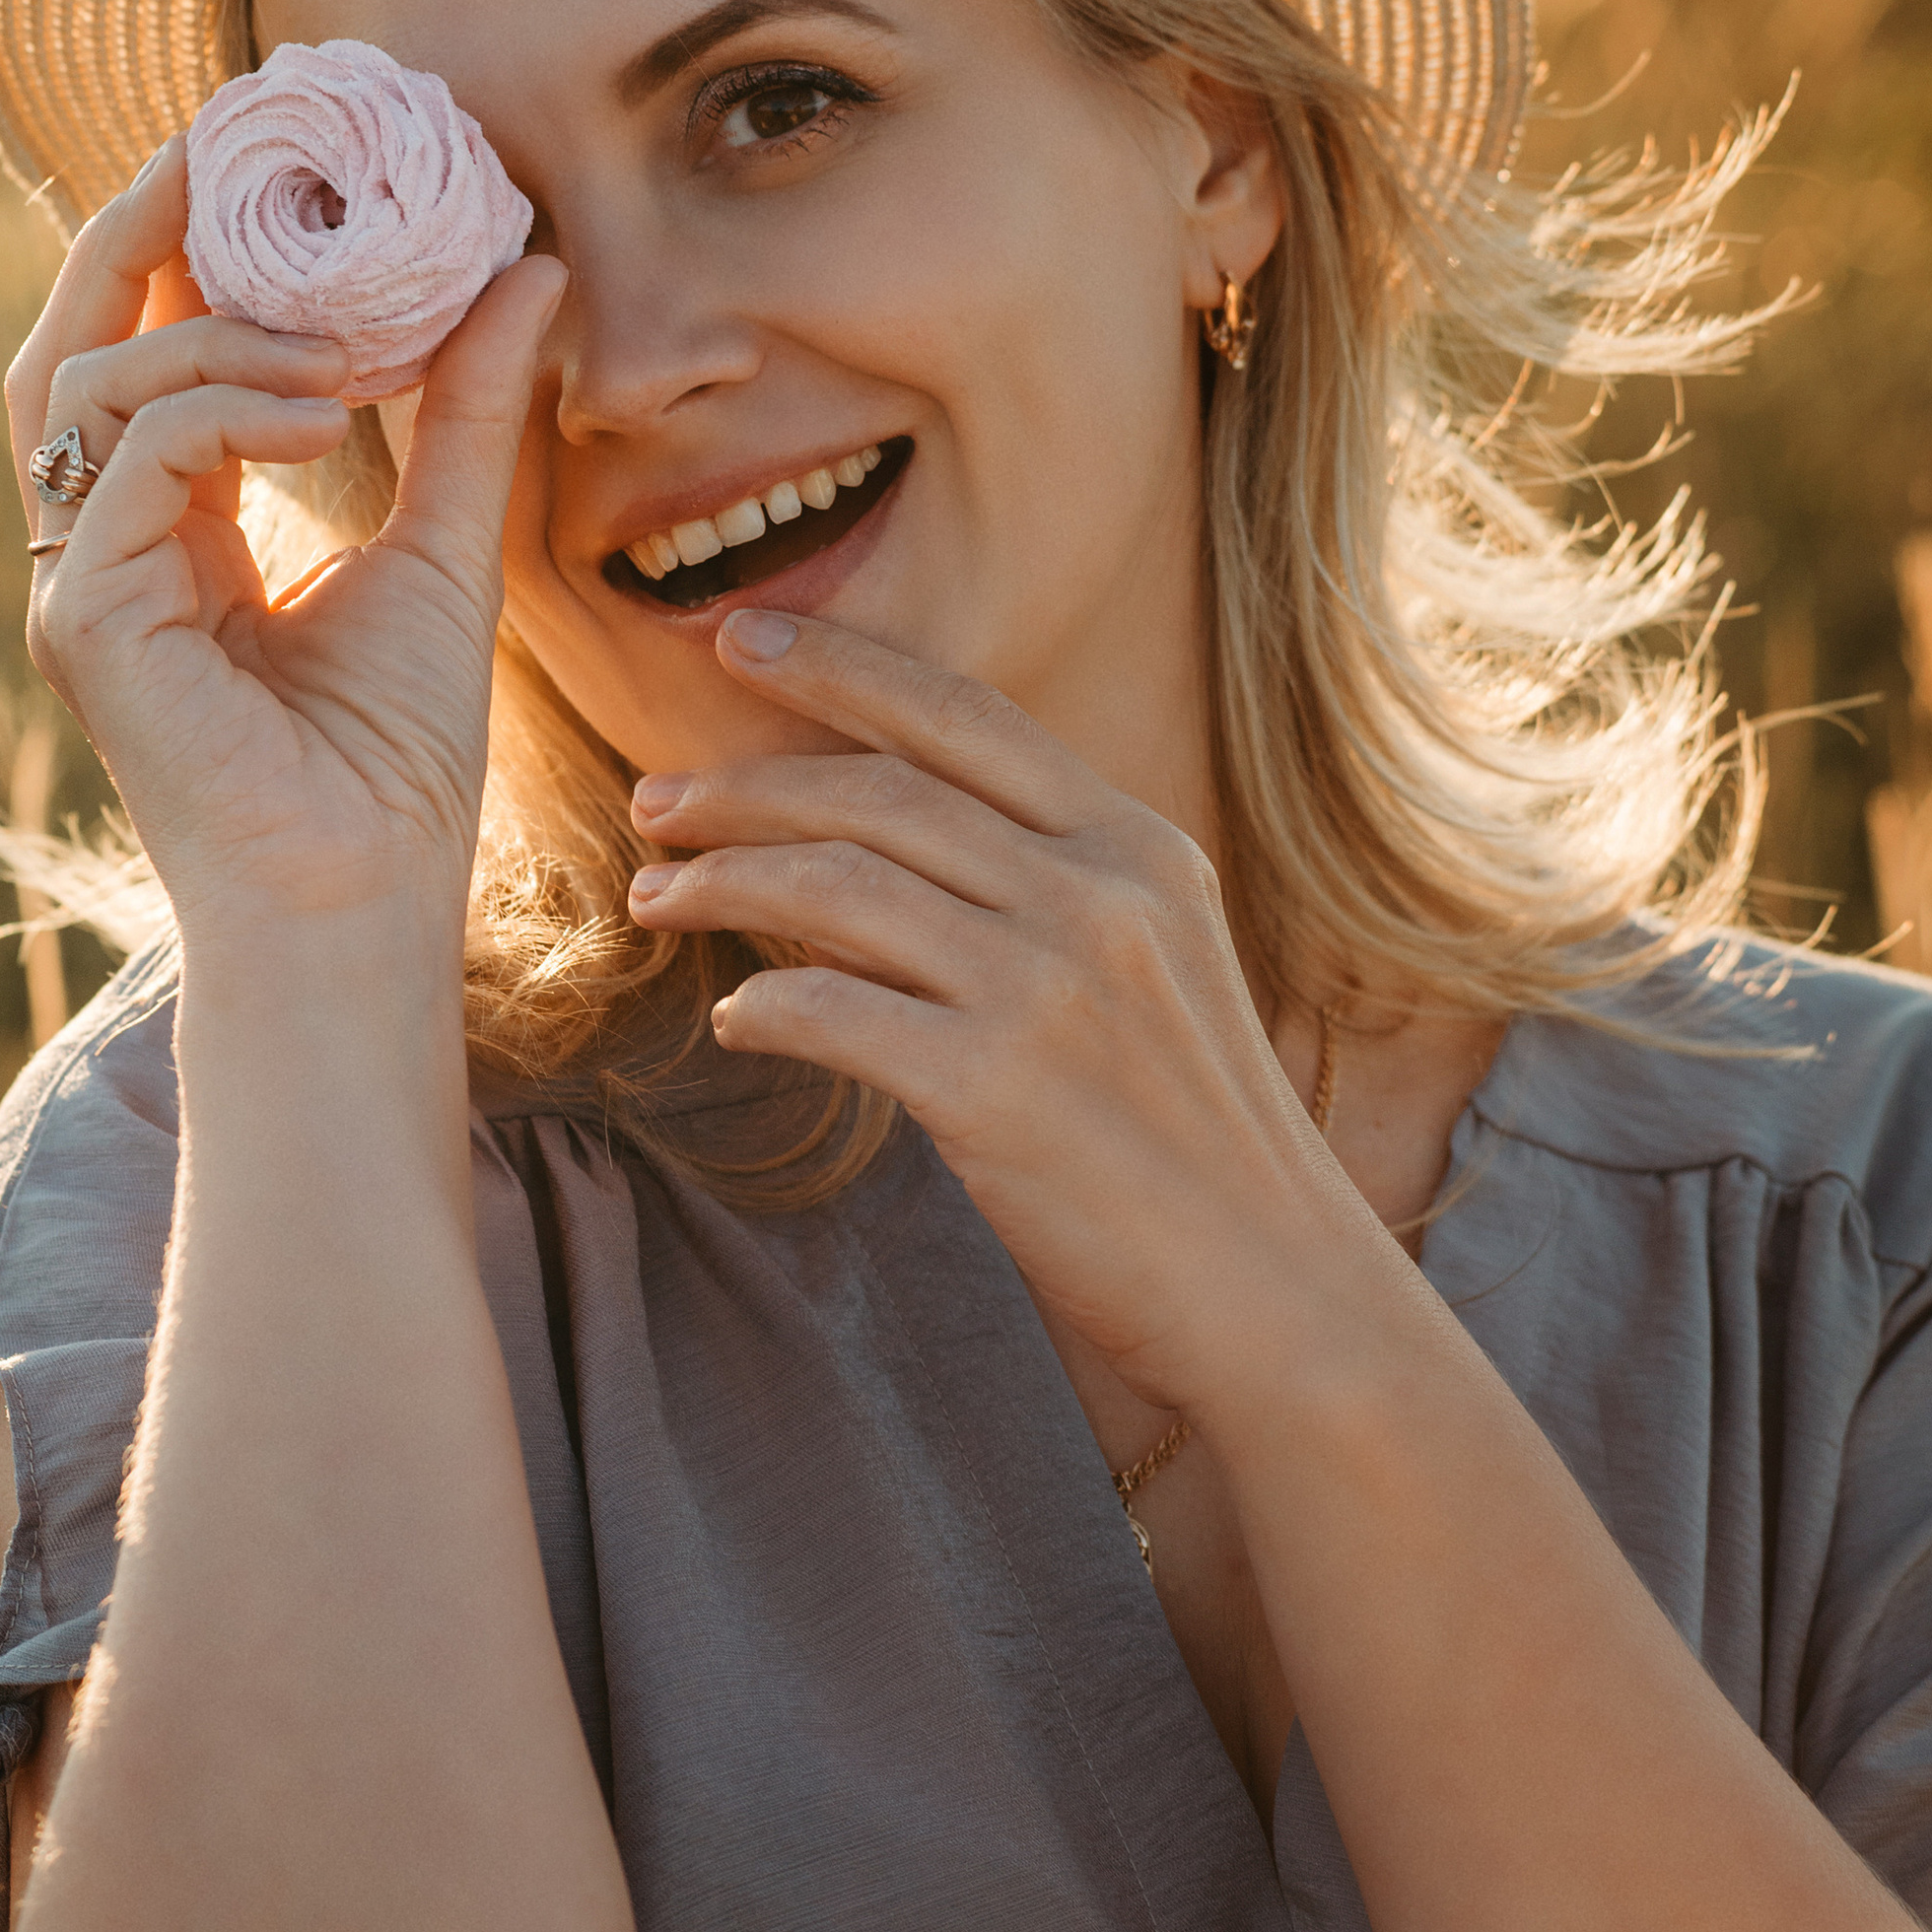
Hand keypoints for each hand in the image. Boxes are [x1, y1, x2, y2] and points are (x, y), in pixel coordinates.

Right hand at [5, 140, 564, 955]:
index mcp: (172, 527)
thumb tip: (529, 265)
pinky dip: (221, 406)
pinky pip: (130, 460)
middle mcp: (104, 547)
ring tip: (345, 342)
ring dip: (219, 332)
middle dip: (138, 228)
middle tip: (231, 143)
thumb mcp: (449, 546)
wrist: (367, 906)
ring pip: (87, 385)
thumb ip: (470, 410)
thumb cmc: (395, 764)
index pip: (147, 350)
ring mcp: (80, 586)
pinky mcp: (85, 623)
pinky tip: (324, 413)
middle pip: (72, 343)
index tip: (268, 155)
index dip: (189, 244)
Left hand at [623, 607, 1368, 1417]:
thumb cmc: (1193, 1145)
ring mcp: (1050, 988)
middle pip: (878, 791)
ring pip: (837, 887)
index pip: (963, 714)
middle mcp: (1100, 895)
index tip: (737, 636)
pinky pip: (833, 1013)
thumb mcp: (1148, 973)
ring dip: (722, 883)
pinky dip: (766, 1007)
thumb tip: (853, 855)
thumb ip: (1037, 895)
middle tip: (654, 800)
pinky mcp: (999, 1089)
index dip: (842, 665)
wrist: (1277, 1296)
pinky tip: (736, 1022)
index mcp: (1139, 847)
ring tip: (654, 898)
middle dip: (743, 784)